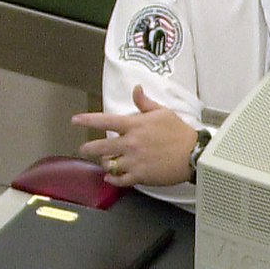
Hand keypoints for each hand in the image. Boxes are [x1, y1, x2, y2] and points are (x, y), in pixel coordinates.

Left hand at [75, 86, 197, 187]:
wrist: (194, 154)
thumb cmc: (180, 133)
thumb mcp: (163, 112)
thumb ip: (145, 103)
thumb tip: (136, 89)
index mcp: (134, 125)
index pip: (104, 121)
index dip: (86, 120)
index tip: (75, 121)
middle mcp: (130, 143)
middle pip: (99, 146)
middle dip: (88, 148)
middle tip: (84, 149)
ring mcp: (134, 160)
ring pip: (108, 164)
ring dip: (104, 163)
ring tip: (106, 162)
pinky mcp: (141, 175)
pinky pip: (119, 179)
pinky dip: (112, 179)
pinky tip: (110, 177)